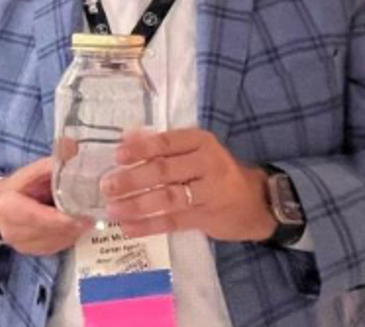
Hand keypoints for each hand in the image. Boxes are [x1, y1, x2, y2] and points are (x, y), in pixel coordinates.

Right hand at [0, 158, 93, 255]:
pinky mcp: (32, 252)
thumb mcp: (29, 173)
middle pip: (53, 231)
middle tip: (92, 214)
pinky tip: (71, 225)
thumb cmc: (16, 189)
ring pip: (58, 241)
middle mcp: (13, 231)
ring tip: (83, 217)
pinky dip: (68, 236)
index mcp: (9, 208)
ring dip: (74, 231)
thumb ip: (51, 165)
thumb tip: (74, 148)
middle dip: (75, 224)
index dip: (65, 218)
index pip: (41, 218)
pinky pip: (57, 247)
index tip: (86, 215)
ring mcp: (22, 245)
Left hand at [102, 128, 275, 241]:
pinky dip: (149, 225)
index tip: (117, 156)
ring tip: (113, 210)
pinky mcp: (207, 217)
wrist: (256, 201)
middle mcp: (207, 164)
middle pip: (164, 171)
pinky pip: (174, 221)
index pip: (167, 142)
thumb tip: (125, 136)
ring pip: (168, 198)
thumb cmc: (214, 171)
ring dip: (137, 204)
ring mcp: (209, 193)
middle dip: (133, 179)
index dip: (140, 149)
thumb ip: (162, 144)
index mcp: (201, 142)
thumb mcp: (195, 150)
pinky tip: (128, 228)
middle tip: (107, 186)